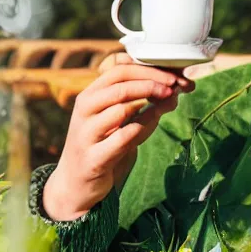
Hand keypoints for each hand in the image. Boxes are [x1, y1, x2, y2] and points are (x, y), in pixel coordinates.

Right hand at [42, 53, 194, 220]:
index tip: (172, 75)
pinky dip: (142, 128)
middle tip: (175, 87)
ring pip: (120, 109)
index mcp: (89, 96)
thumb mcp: (116, 120)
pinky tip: (155, 124)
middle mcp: (84, 110)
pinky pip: (122, 138)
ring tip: (169, 103)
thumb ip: (139, 104)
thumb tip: (174, 91)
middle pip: (119, 86)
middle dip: (151, 83)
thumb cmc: (100, 144)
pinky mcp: (93, 158)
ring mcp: (86, 134)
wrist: (75, 181)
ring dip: (151, 105)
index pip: (118, 70)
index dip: (147, 70)